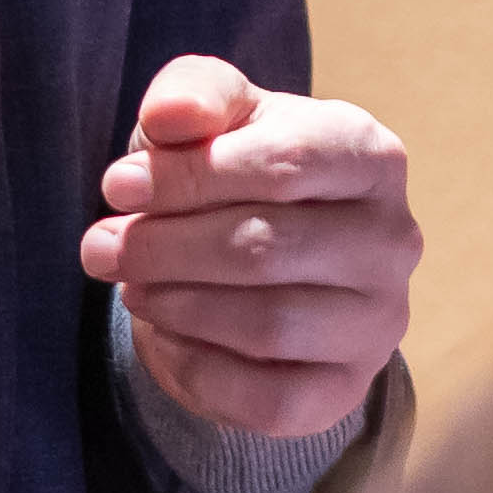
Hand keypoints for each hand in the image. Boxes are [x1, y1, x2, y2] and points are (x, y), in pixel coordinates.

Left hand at [85, 54, 413, 447]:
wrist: (264, 258)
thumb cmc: (237, 167)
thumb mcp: (216, 113)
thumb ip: (194, 93)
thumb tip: (169, 116)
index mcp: (371, 156)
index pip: (285, 162)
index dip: (189, 176)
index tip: (117, 187)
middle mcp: (393, 241)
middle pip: (268, 247)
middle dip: (166, 248)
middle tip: (100, 246)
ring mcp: (379, 322)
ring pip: (270, 325)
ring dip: (178, 305)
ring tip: (130, 285)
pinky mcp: (348, 390)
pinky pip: (270, 399)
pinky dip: (199, 368)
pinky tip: (164, 334)